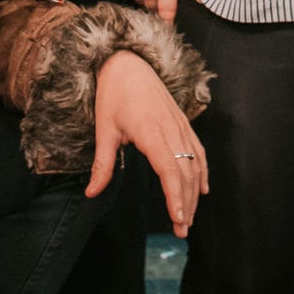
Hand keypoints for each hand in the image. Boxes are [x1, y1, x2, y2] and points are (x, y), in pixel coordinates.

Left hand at [90, 49, 206, 235]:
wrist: (128, 62)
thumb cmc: (113, 94)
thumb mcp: (104, 129)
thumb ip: (102, 164)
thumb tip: (90, 193)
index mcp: (151, 132)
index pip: (170, 170)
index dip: (175, 196)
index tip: (177, 218)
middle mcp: (171, 130)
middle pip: (185, 172)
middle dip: (186, 203)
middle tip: (181, 231)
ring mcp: (180, 126)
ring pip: (194, 164)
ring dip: (194, 192)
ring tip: (189, 218)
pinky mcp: (183, 123)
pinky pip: (198, 151)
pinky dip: (202, 172)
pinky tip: (202, 190)